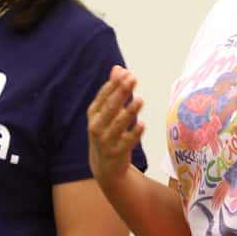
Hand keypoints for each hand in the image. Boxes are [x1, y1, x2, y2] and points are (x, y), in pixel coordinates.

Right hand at [87, 66, 144, 188]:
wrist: (105, 167)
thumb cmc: (107, 133)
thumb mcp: (106, 113)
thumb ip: (113, 91)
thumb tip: (118, 68)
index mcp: (94, 114)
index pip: (103, 96)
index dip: (114, 84)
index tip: (126, 73)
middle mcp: (97, 127)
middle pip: (110, 108)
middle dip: (121, 92)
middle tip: (132, 79)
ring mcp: (106, 141)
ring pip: (118, 125)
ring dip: (129, 112)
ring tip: (140, 100)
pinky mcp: (117, 153)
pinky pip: (126, 143)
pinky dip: (134, 134)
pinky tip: (142, 124)